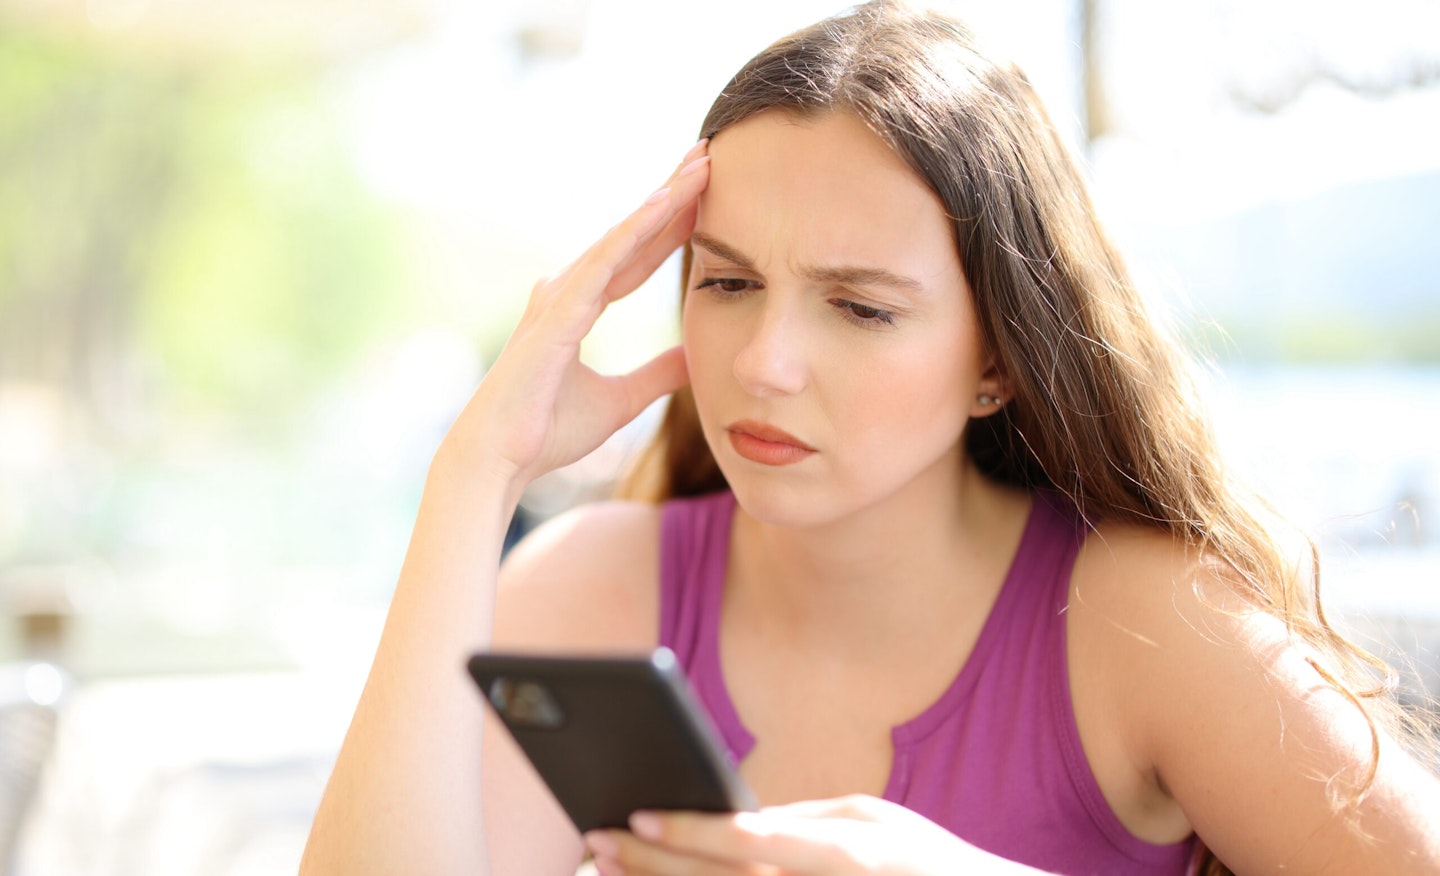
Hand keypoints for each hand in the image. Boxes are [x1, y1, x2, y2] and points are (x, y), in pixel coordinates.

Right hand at [442, 141, 709, 489]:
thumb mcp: (619, 401)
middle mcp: (568, 292)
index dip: (672, 225)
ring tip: (700, 164)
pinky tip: (664, 204)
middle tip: (709, 153)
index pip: (637, 257)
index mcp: (579, 307)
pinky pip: (604, 263)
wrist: (499, 460)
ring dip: (663, 199)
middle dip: (671, 193)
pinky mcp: (557, 314)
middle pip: (632, 234)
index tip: (707, 193)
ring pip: (622, 236)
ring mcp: (560, 298)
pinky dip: (635, 232)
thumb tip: (692, 358)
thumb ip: (655, 376)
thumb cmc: (545, 431)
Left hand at [583, 794, 1029, 874]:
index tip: (638, 814)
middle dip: (654, 864)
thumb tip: (735, 817)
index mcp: (850, 853)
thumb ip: (804, 820)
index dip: (692, 830)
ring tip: (608, 872)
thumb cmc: (923, 862)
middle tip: (598, 839)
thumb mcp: (874, 821)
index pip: (754, 841)